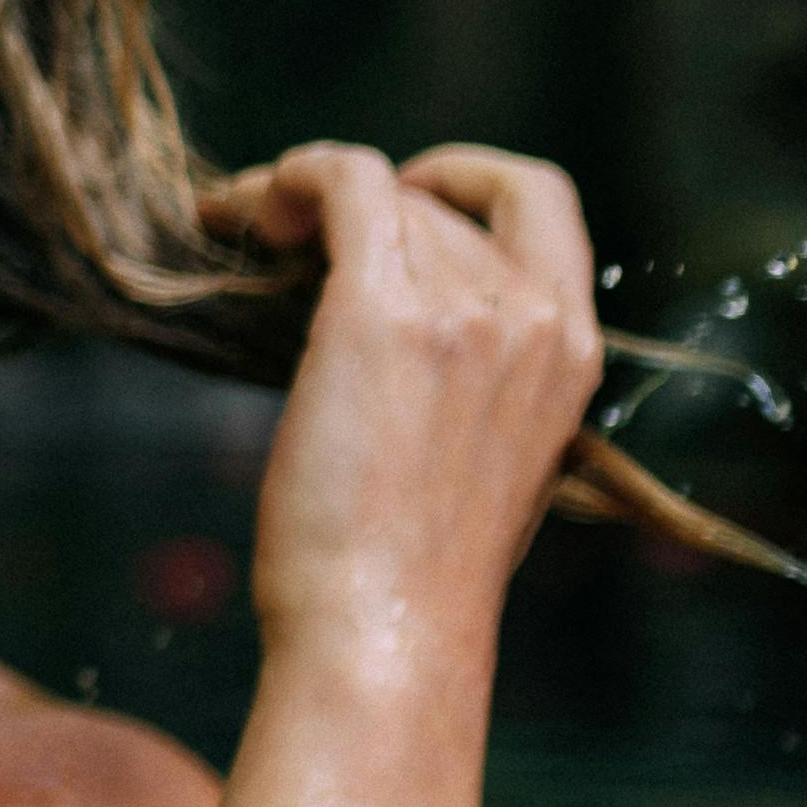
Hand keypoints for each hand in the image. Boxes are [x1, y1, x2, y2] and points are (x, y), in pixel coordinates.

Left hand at [215, 142, 602, 677]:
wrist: (385, 631)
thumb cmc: (410, 575)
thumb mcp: (490, 464)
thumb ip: (478, 386)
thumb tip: (404, 338)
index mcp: (573, 354)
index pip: (542, 203)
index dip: (463, 179)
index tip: (395, 203)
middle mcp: (535, 320)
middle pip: (437, 205)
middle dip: (357, 209)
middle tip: (284, 237)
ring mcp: (467, 313)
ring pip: (380, 195)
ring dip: (298, 193)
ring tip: (240, 227)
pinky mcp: (382, 316)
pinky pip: (342, 181)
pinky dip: (284, 174)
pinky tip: (233, 211)